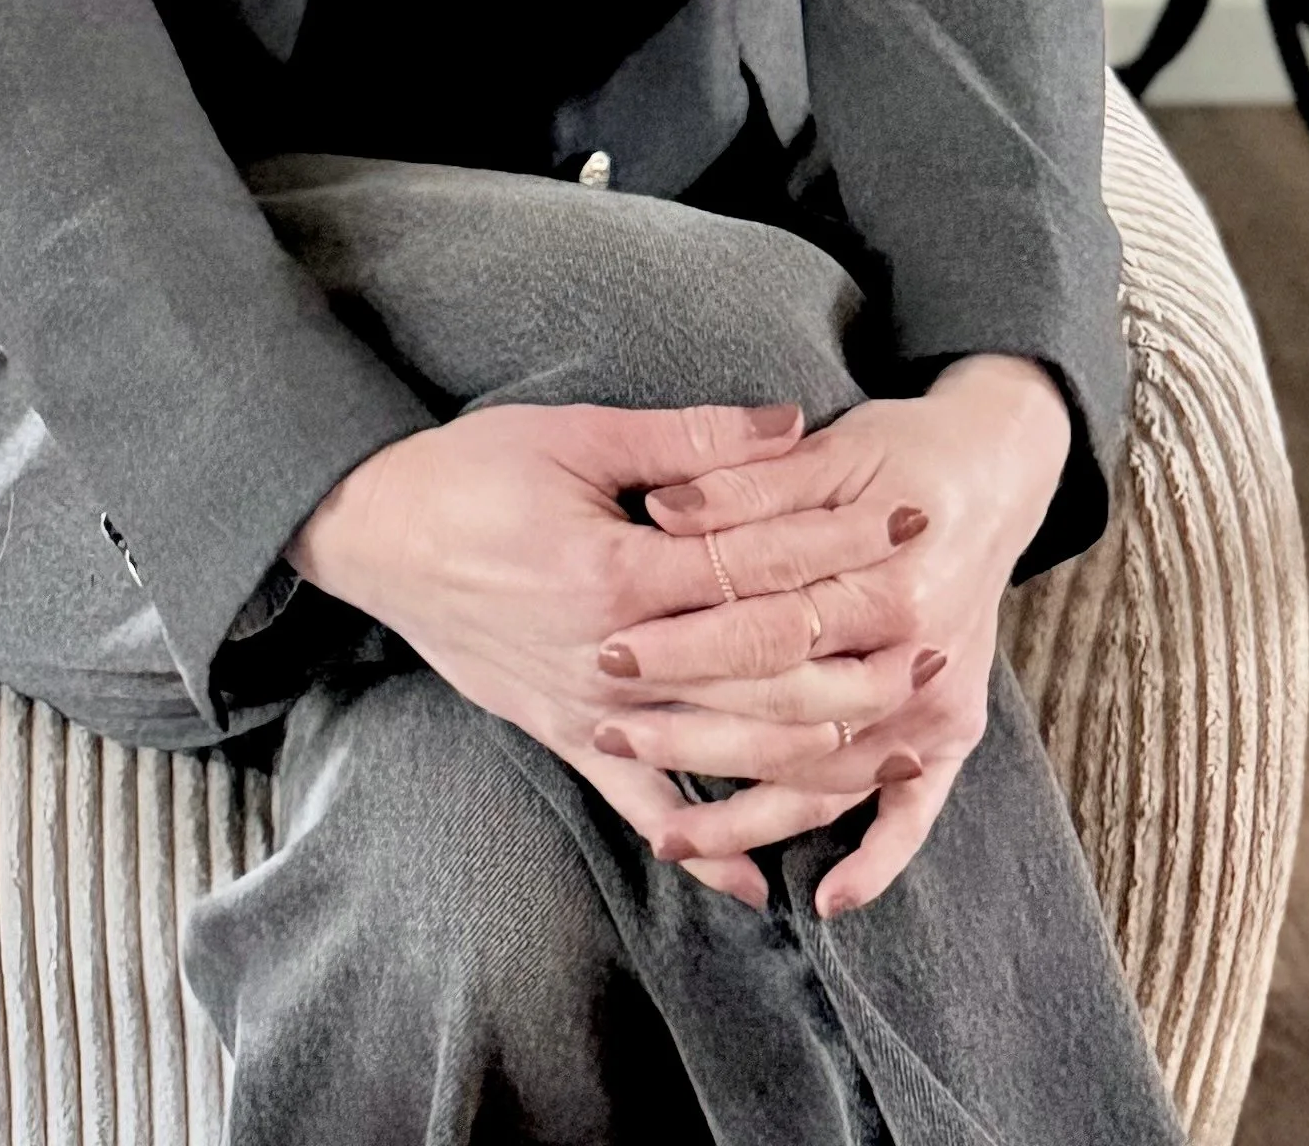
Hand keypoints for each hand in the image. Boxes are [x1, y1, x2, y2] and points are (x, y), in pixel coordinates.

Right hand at [287, 396, 936, 913]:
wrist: (374, 535)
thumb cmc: (473, 470)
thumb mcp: (575, 433)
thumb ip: (688, 439)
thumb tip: (791, 423)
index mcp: (617, 571)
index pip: (757, 569)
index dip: (837, 543)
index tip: (907, 522)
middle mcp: (610, 656)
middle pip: (758, 672)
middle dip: (852, 658)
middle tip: (934, 645)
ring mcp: (589, 710)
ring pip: (720, 750)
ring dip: (812, 753)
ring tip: (891, 744)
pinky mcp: (567, 738)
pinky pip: (643, 809)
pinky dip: (705, 852)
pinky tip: (764, 886)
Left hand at [585, 353, 1075, 914]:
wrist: (993, 473)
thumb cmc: (896, 452)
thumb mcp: (826, 449)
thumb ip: (747, 482)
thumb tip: (661, 506)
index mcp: (890, 574)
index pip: (770, 624)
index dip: (685, 639)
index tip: (610, 651)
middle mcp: (921, 651)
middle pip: (792, 711)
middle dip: (694, 730)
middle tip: (608, 735)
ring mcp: (940, 704)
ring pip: (832, 776)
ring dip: (752, 815)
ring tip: (668, 839)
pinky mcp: (953, 734)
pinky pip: (916, 815)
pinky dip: (878, 859)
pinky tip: (827, 901)